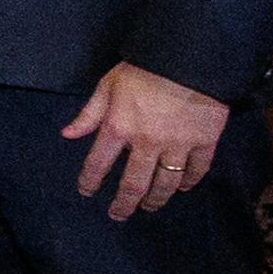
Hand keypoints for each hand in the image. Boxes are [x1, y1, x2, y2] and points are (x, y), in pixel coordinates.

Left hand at [64, 61, 231, 221]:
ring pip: (165, 183)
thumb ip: (89, 113)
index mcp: (118, 128)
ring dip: (156, 199)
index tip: (86, 192)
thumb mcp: (108, 85)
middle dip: (123, 203)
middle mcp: (146, 143)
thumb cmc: (145, 68)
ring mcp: (177, 145)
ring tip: (149, 206)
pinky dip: (189, 181)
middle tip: (118, 215)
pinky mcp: (204, 142)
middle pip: (133, 183)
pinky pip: (196, 170)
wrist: (190, 58)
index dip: (90, 181)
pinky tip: (183, 187)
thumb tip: (68, 134)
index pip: (98, 164)